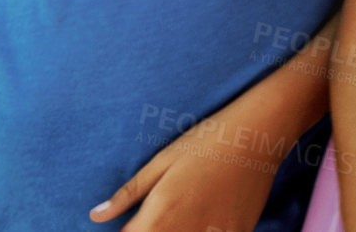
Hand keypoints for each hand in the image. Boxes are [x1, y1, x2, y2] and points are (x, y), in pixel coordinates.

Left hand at [90, 111, 287, 230]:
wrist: (259, 133)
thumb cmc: (206, 141)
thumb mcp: (162, 161)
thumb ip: (129, 194)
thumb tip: (96, 216)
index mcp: (160, 216)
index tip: (133, 223)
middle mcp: (185, 231)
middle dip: (152, 231)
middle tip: (163, 214)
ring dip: (179, 231)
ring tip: (184, 214)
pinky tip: (207, 219)